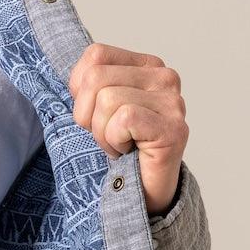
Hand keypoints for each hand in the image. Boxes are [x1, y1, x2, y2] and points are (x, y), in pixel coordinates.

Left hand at [67, 41, 188, 216]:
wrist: (142, 193)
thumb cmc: (119, 149)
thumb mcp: (95, 109)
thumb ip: (88, 84)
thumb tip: (76, 77)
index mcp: (146, 65)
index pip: (95, 56)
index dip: (81, 92)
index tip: (96, 116)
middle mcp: (164, 77)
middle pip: (96, 78)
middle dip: (88, 116)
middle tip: (109, 136)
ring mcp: (172, 102)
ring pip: (107, 100)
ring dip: (102, 134)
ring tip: (121, 146)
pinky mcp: (173, 129)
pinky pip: (124, 119)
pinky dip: (115, 141)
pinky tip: (128, 152)